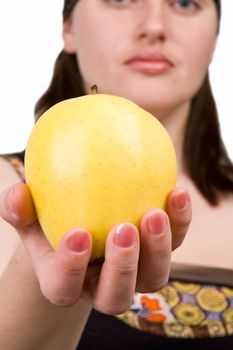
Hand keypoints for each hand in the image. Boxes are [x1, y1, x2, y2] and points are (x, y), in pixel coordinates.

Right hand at [0, 183, 190, 314]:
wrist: (82, 226)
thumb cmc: (50, 224)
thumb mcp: (28, 216)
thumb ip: (18, 209)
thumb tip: (17, 194)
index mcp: (68, 283)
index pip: (65, 287)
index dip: (71, 267)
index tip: (78, 233)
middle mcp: (105, 285)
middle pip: (117, 295)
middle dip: (122, 267)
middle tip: (123, 229)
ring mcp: (137, 272)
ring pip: (154, 277)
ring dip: (158, 249)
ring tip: (154, 213)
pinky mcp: (159, 250)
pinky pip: (176, 242)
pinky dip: (180, 221)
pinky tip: (177, 192)